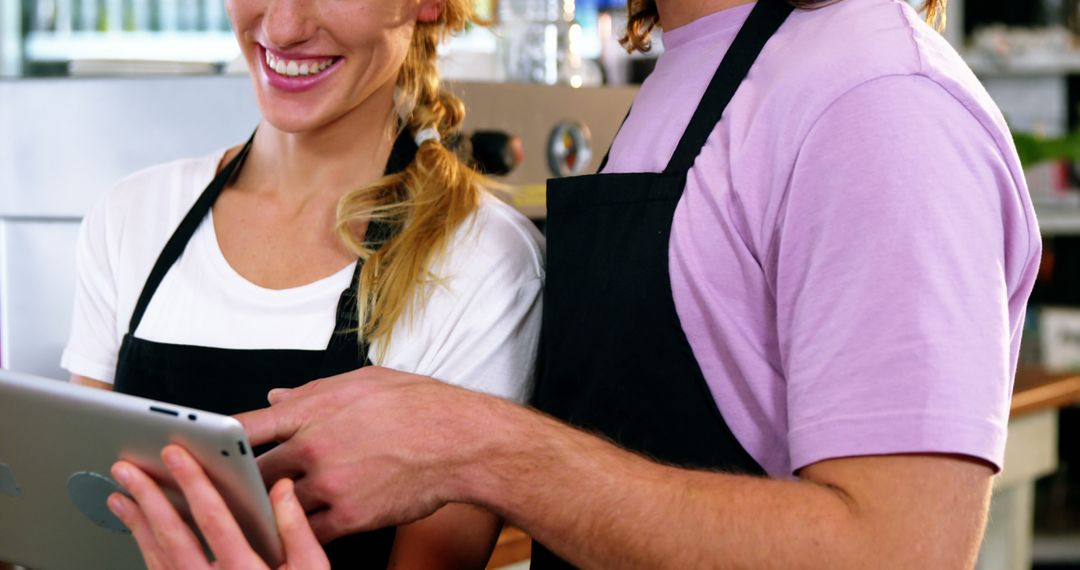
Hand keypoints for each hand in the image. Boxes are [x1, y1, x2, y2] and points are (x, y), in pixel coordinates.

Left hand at [108, 445, 328, 569]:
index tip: (177, 456)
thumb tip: (282, 489)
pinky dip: (144, 548)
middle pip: (173, 536)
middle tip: (128, 470)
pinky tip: (138, 531)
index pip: (213, 519)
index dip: (193, 483)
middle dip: (149, 498)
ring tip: (121, 496)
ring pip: (157, 557)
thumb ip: (296, 529)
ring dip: (137, 524)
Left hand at [237, 367, 501, 542]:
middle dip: (234, 480)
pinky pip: (307, 532)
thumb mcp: (362, 382)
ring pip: (275, 505)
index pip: (248, 425)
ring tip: (243, 517)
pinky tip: (286, 537)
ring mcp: (330, 484)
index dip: (218, 437)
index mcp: (314, 409)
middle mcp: (315, 446)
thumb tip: (276, 398)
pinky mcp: (350, 515)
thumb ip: (312, 392)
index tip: (201, 445)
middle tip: (214, 487)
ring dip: (260, 512)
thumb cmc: (419, 405)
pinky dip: (294, 536)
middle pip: (253, 470)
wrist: (461, 441)